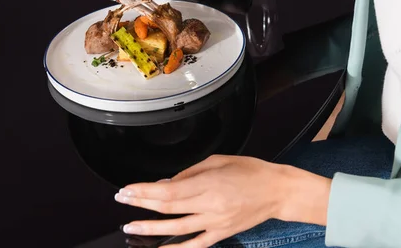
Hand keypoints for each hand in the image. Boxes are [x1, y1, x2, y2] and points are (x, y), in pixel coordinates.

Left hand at [114, 155, 331, 247]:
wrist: (278, 191)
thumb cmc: (251, 171)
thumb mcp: (218, 160)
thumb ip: (190, 172)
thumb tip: (166, 182)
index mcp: (208, 183)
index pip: (168, 190)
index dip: (144, 191)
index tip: (127, 189)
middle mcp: (210, 205)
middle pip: (167, 207)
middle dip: (141, 204)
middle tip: (122, 200)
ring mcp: (215, 222)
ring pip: (177, 228)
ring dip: (151, 228)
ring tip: (130, 227)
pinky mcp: (222, 233)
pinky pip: (196, 244)